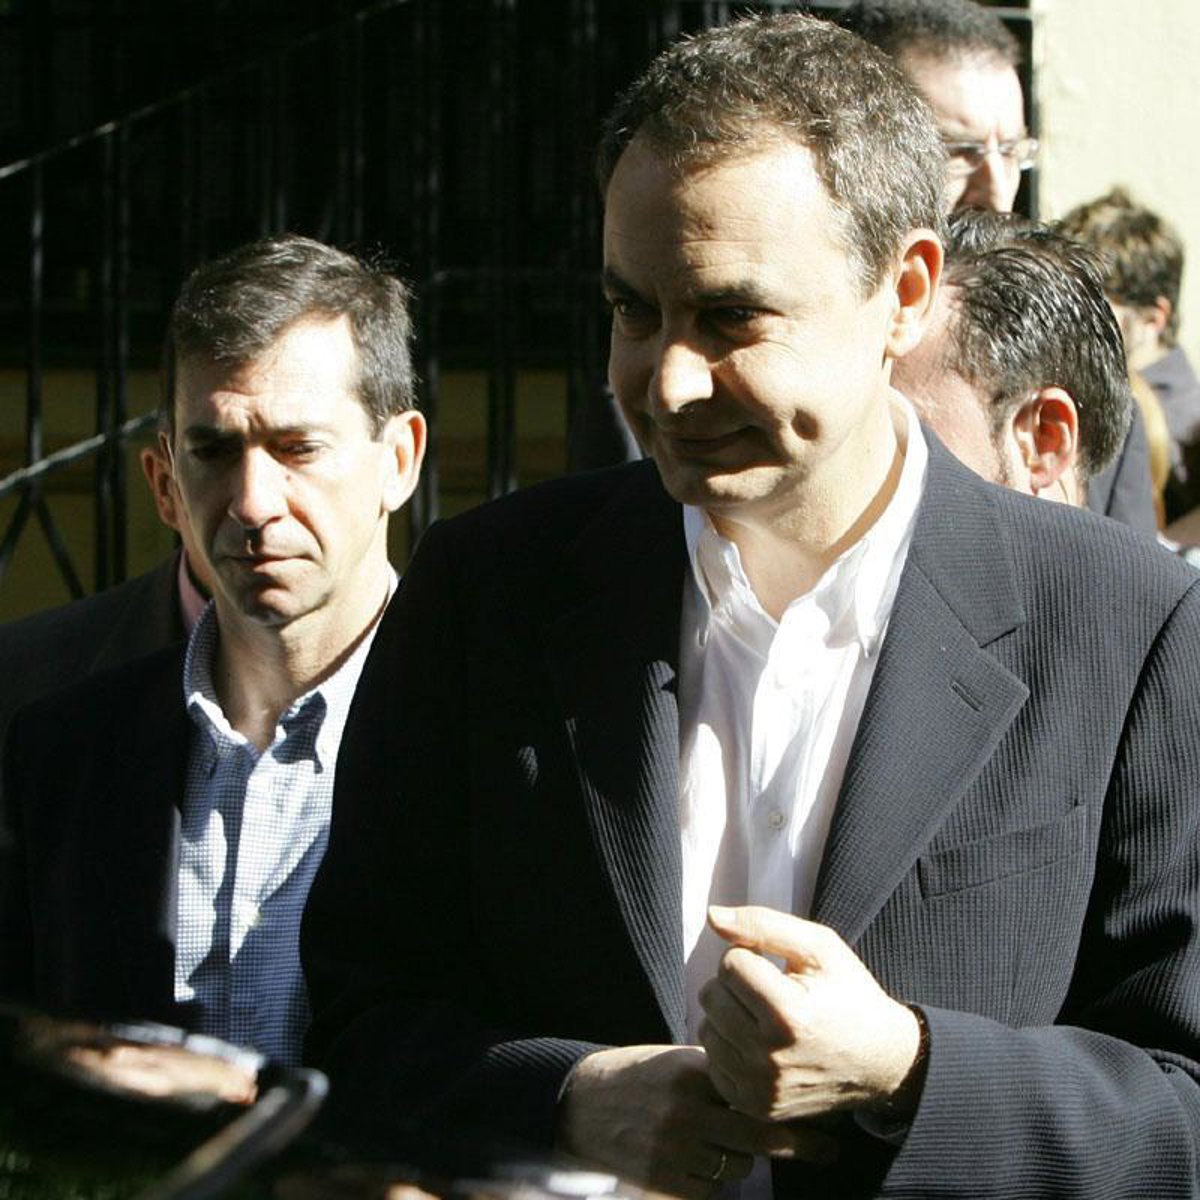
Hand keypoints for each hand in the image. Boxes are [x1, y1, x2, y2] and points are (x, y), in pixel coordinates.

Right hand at [556, 1044, 834, 1198]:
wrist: (583, 1105)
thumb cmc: (638, 1077)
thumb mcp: (675, 1062)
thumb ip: (717, 1073)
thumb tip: (771, 1080)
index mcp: (692, 1074)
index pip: (753, 1092)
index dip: (787, 1104)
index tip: (824, 1115)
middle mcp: (687, 1112)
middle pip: (758, 1137)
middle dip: (798, 1144)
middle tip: (829, 1150)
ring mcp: (676, 1149)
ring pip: (738, 1165)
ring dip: (739, 1157)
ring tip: (717, 1140)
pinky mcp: (665, 1180)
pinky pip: (711, 1187)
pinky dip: (712, 1177)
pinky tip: (693, 1158)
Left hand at [699, 906, 922, 1122]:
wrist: (881, 1063)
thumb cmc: (848, 995)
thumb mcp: (820, 947)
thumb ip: (763, 925)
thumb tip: (711, 915)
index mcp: (788, 1014)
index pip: (730, 963)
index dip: (750, 956)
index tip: (776, 968)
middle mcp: (770, 1057)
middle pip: (711, 994)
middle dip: (735, 984)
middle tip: (768, 991)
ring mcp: (760, 1088)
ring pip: (706, 1027)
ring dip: (729, 1015)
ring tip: (763, 1017)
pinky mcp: (753, 1107)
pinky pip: (712, 1062)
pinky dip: (730, 1048)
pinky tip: (759, 1044)